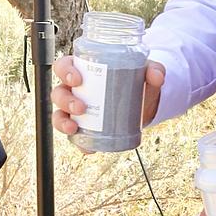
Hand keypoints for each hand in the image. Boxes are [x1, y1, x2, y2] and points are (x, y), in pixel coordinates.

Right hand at [51, 54, 166, 140]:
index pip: (64, 66)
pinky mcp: (86, 128)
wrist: (145, 103)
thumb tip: (157, 76)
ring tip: (74, 128)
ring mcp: (77, 111)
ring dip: (62, 122)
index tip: (77, 79)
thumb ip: (154, 70)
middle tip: (81, 107)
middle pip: (58, 92)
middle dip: (65, 100)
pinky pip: (76, 137)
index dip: (64, 71)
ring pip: (60, 115)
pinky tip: (87, 149)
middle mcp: (75, 90)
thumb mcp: (145, 72)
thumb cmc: (137, 81)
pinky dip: (79, 144)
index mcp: (84, 70)